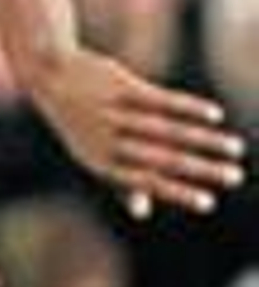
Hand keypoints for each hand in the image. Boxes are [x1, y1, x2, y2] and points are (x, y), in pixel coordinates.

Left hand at [27, 48, 246, 213]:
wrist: (48, 74)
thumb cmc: (76, 123)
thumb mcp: (90, 154)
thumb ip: (118, 182)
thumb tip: (142, 212)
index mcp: (100, 163)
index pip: (146, 182)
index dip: (178, 193)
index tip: (209, 203)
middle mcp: (108, 140)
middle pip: (164, 158)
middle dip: (203, 169)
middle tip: (236, 177)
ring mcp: (115, 112)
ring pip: (168, 130)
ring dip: (206, 140)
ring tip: (235, 148)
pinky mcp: (122, 86)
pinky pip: (162, 100)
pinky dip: (190, 108)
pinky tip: (215, 116)